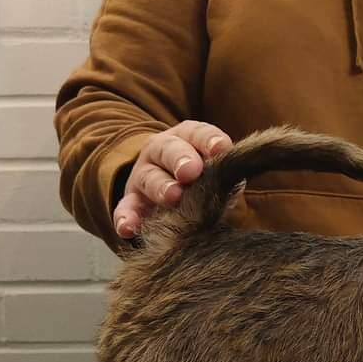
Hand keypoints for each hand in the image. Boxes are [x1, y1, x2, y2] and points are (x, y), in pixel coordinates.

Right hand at [113, 120, 232, 238]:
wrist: (169, 181)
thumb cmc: (202, 175)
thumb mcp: (216, 168)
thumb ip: (225, 172)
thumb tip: (236, 182)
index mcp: (186, 138)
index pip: (197, 133)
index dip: (209, 140)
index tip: (222, 148)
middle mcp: (161, 151)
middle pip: (168, 150)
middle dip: (180, 159)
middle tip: (192, 171)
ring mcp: (144, 176)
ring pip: (149, 178)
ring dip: (161, 187)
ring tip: (173, 197)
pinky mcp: (132, 201)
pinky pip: (126, 209)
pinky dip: (126, 218)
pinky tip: (128, 228)